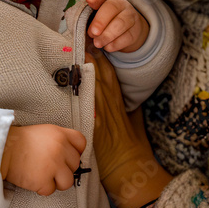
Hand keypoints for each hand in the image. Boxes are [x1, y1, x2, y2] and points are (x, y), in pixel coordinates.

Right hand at [0, 124, 85, 195]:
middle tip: (49, 168)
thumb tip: (70, 155)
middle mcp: (60, 148)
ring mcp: (53, 164)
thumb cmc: (21, 142)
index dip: (75, 152)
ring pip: (68, 182)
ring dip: (56, 182)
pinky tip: (33, 179)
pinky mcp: (44, 180)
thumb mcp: (44, 132)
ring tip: (44, 176)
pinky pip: (50, 190)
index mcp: (60, 134)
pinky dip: (42, 188)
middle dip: (64, 169)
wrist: (1, 149)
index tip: (66, 157)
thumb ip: (60, 140)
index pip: (81, 143)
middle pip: (75, 164)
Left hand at [85, 0, 149, 52]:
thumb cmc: (105, 24)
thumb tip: (77, 27)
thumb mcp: (94, 19)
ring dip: (107, 35)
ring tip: (98, 43)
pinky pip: (127, 37)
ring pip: (121, 23)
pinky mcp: (135, 31)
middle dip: (100, 22)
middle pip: (111, 8)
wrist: (127, 32)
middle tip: (92, 33)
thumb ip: (86, 19)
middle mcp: (120, 5)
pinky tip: (108, 47)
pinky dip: (116, 44)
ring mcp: (130, 17)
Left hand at [87, 46, 171, 207]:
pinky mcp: (95, 125)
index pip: (109, 74)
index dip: (100, 58)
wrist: (130, 168)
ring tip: (74, 52)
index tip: (91, 43)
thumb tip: (122, 96)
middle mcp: (110, 104)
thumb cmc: (133, 147)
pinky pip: (88, 104)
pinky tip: (75, 80)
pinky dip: (83, 91)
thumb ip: (127, 106)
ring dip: (83, 70)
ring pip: (93, 85)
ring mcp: (101, 114)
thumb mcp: (134, 121)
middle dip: (89, 57)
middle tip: (80, 39)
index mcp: (119, 101)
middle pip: (99, 75)